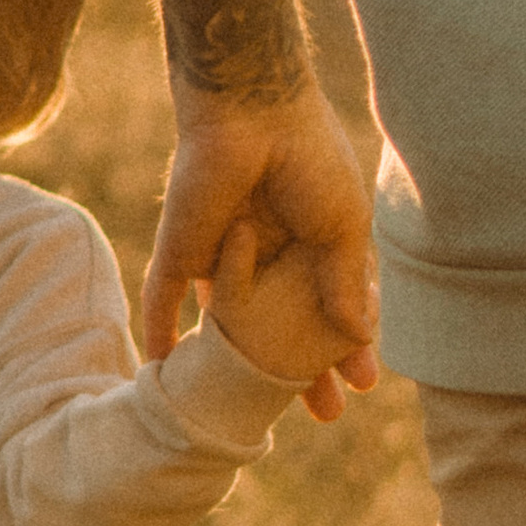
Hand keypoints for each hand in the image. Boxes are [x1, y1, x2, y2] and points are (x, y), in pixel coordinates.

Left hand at [145, 77, 380, 419]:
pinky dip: (161, 335)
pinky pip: (163, 302)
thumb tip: (360, 334)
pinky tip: (163, 374)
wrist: (252, 111)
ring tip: (263, 413)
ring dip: (240, 370)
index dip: (347, 348)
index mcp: (307, 244)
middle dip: (301, 373)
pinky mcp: (179, 252)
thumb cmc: (308, 158)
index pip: (327, 309)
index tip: (364, 383)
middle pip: (280, 330)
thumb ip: (345, 281)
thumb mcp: (342, 226)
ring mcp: (218, 257)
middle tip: (327, 414)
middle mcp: (263, 256)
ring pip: (226, 327)